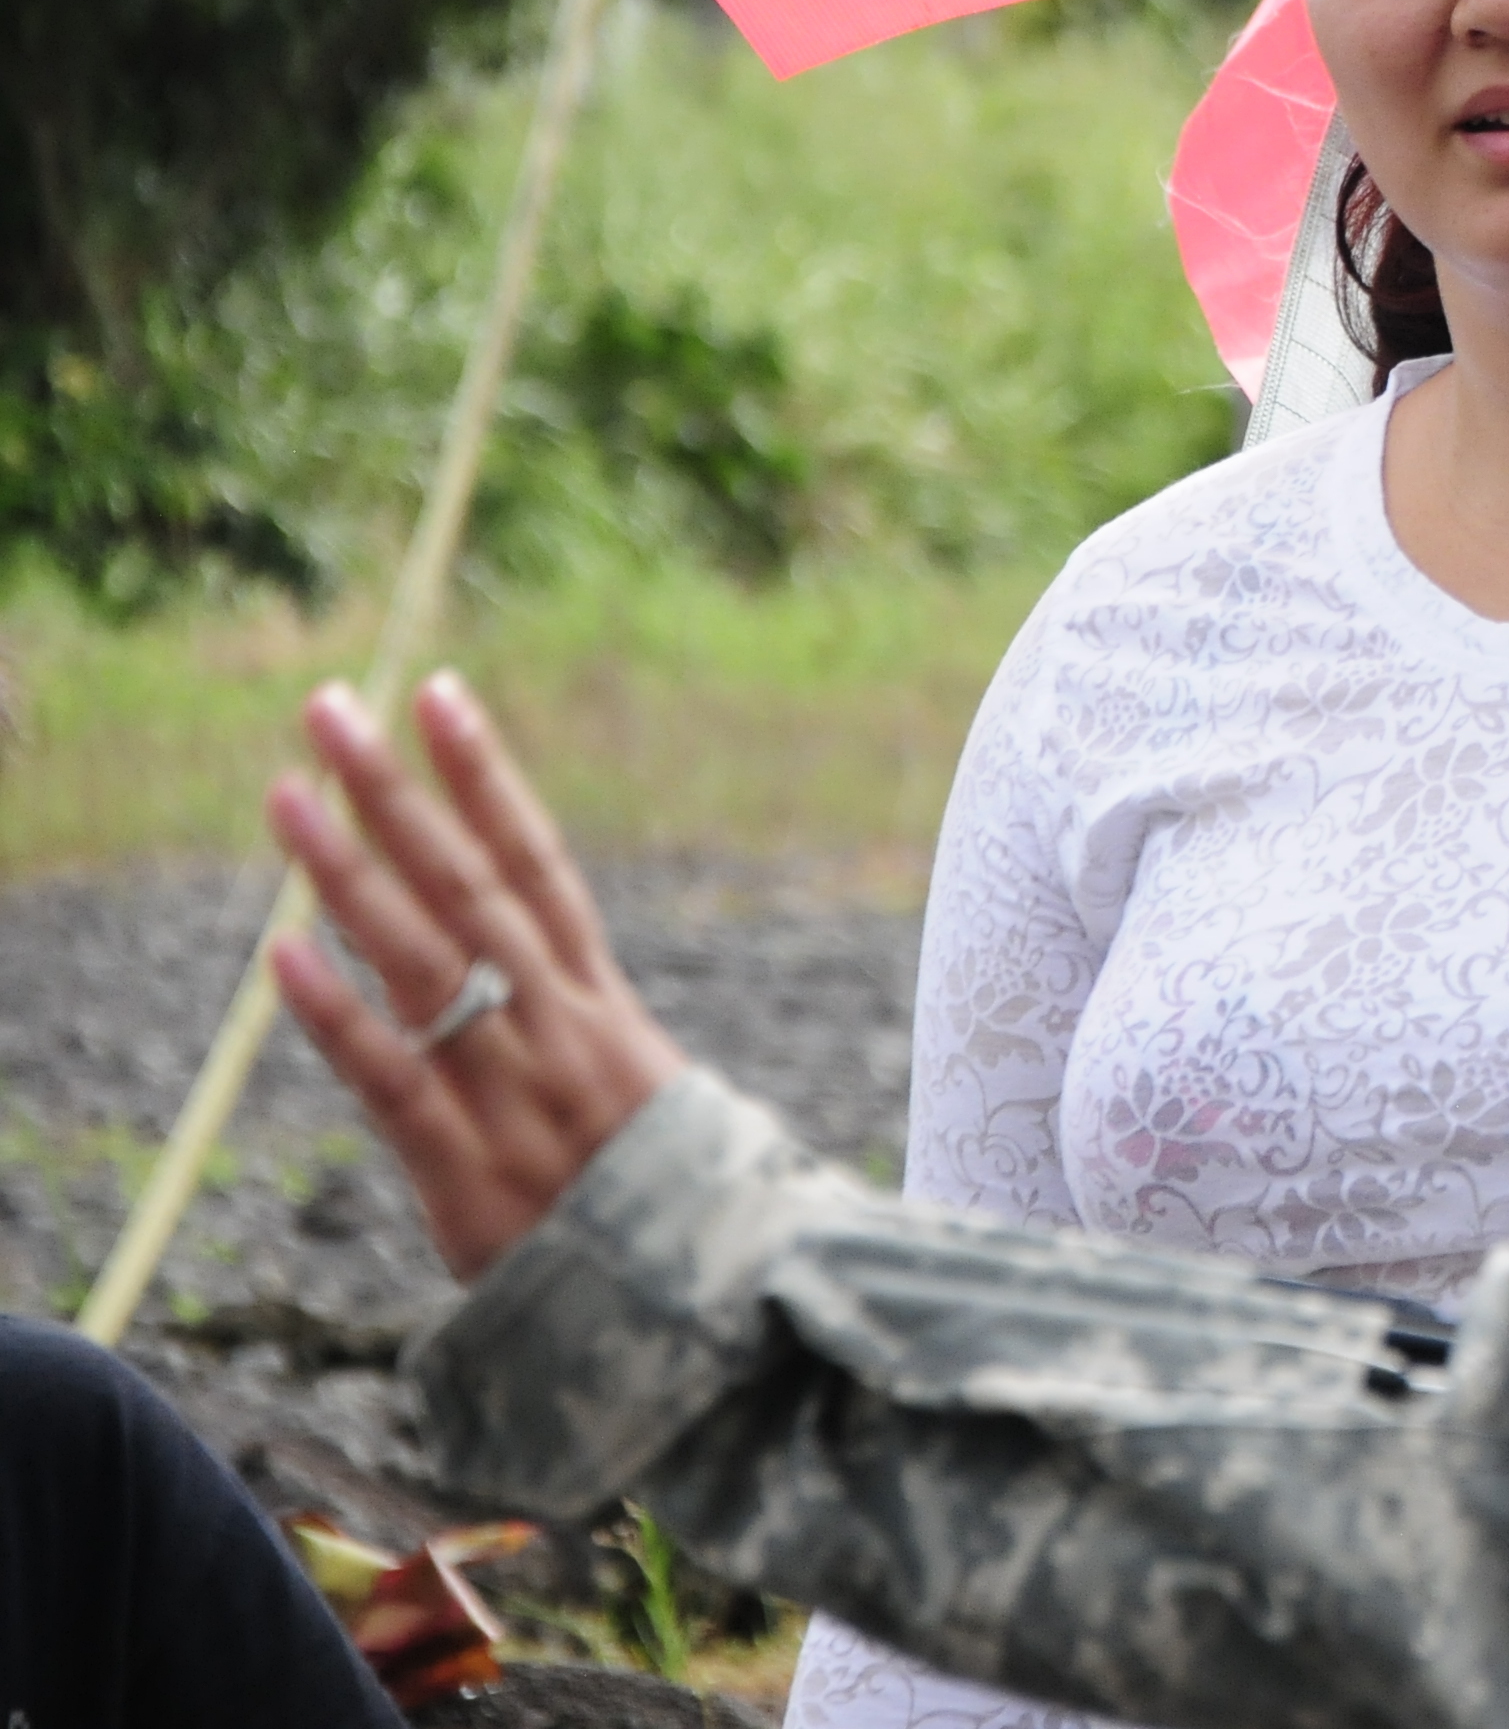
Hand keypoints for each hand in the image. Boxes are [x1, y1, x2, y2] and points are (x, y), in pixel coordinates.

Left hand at [267, 672, 690, 1281]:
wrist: (716, 1324)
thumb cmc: (682, 1223)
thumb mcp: (655, 1118)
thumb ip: (590, 1059)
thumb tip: (550, 1007)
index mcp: (605, 1012)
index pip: (539, 866)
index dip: (487, 779)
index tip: (440, 693)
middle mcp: (561, 1031)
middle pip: (469, 886)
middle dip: (396, 791)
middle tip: (330, 707)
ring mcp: (516, 1096)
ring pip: (424, 960)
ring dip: (348, 870)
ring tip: (286, 793)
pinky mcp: (470, 1175)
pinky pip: (396, 1080)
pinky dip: (339, 1016)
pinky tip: (282, 953)